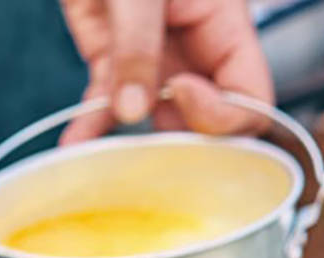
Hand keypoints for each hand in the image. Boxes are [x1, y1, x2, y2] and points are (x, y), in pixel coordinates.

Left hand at [58, 0, 272, 142]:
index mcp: (225, 26)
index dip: (225, 114)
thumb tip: (131, 113)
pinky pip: (106, 104)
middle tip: (149, 156)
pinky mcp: (111, 60)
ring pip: (153, 119)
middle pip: (205, 118)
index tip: (183, 94)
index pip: (250, 94)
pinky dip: (90, 127)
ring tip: (102, 165)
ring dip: (130, 143)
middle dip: (181, 142)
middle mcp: (194, 50)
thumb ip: (137, 46)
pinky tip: (73, 147)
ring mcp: (152, 59)